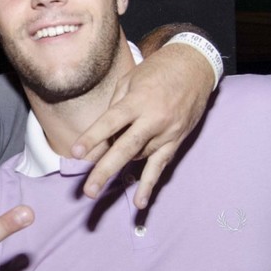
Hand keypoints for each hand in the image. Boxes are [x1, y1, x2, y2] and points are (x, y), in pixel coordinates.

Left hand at [71, 43, 213, 208]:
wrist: (195, 67)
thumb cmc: (157, 71)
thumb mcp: (130, 80)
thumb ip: (115, 107)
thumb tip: (101, 135)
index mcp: (138, 101)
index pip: (111, 122)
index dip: (93, 138)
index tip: (76, 153)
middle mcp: (153, 119)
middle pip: (125, 148)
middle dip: (105, 170)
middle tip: (89, 191)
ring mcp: (167, 132)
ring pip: (138, 156)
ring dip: (120, 164)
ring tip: (100, 177)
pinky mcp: (176, 141)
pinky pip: (161, 166)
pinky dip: (149, 185)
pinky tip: (139, 203)